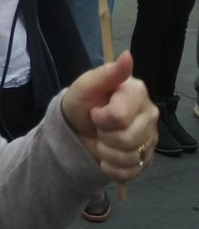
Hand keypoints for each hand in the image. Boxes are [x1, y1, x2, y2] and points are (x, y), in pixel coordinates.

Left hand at [61, 51, 157, 180]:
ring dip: (107, 154)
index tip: (95, 111)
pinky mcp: (147, 158)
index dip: (101, 119)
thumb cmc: (82, 102)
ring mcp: (150, 137)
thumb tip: (128, 56)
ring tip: (102, 141)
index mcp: (137, 91)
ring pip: (131, 158)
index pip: (121, 117)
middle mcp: (149, 113)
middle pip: (128, 140)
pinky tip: (106, 158)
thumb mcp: (86, 85)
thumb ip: (108, 73)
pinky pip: (132, 173)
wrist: (78, 128)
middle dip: (104, 137)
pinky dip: (113, 169)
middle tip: (99, 127)